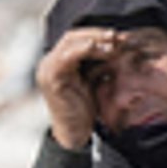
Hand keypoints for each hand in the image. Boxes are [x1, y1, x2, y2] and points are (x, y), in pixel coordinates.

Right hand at [36, 27, 121, 149]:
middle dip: (97, 34)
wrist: (75, 133)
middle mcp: (49, 62)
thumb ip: (97, 64)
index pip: (76, 39)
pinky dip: (86, 49)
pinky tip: (103, 51)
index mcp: (58, 62)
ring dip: (95, 41)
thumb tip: (116, 46)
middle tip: (117, 36)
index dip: (97, 34)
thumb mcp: (92, 81)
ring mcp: (48, 68)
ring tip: (114, 43)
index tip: (118, 36)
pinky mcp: (52, 77)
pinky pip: (69, 56)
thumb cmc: (85, 110)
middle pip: (73, 36)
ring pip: (71, 42)